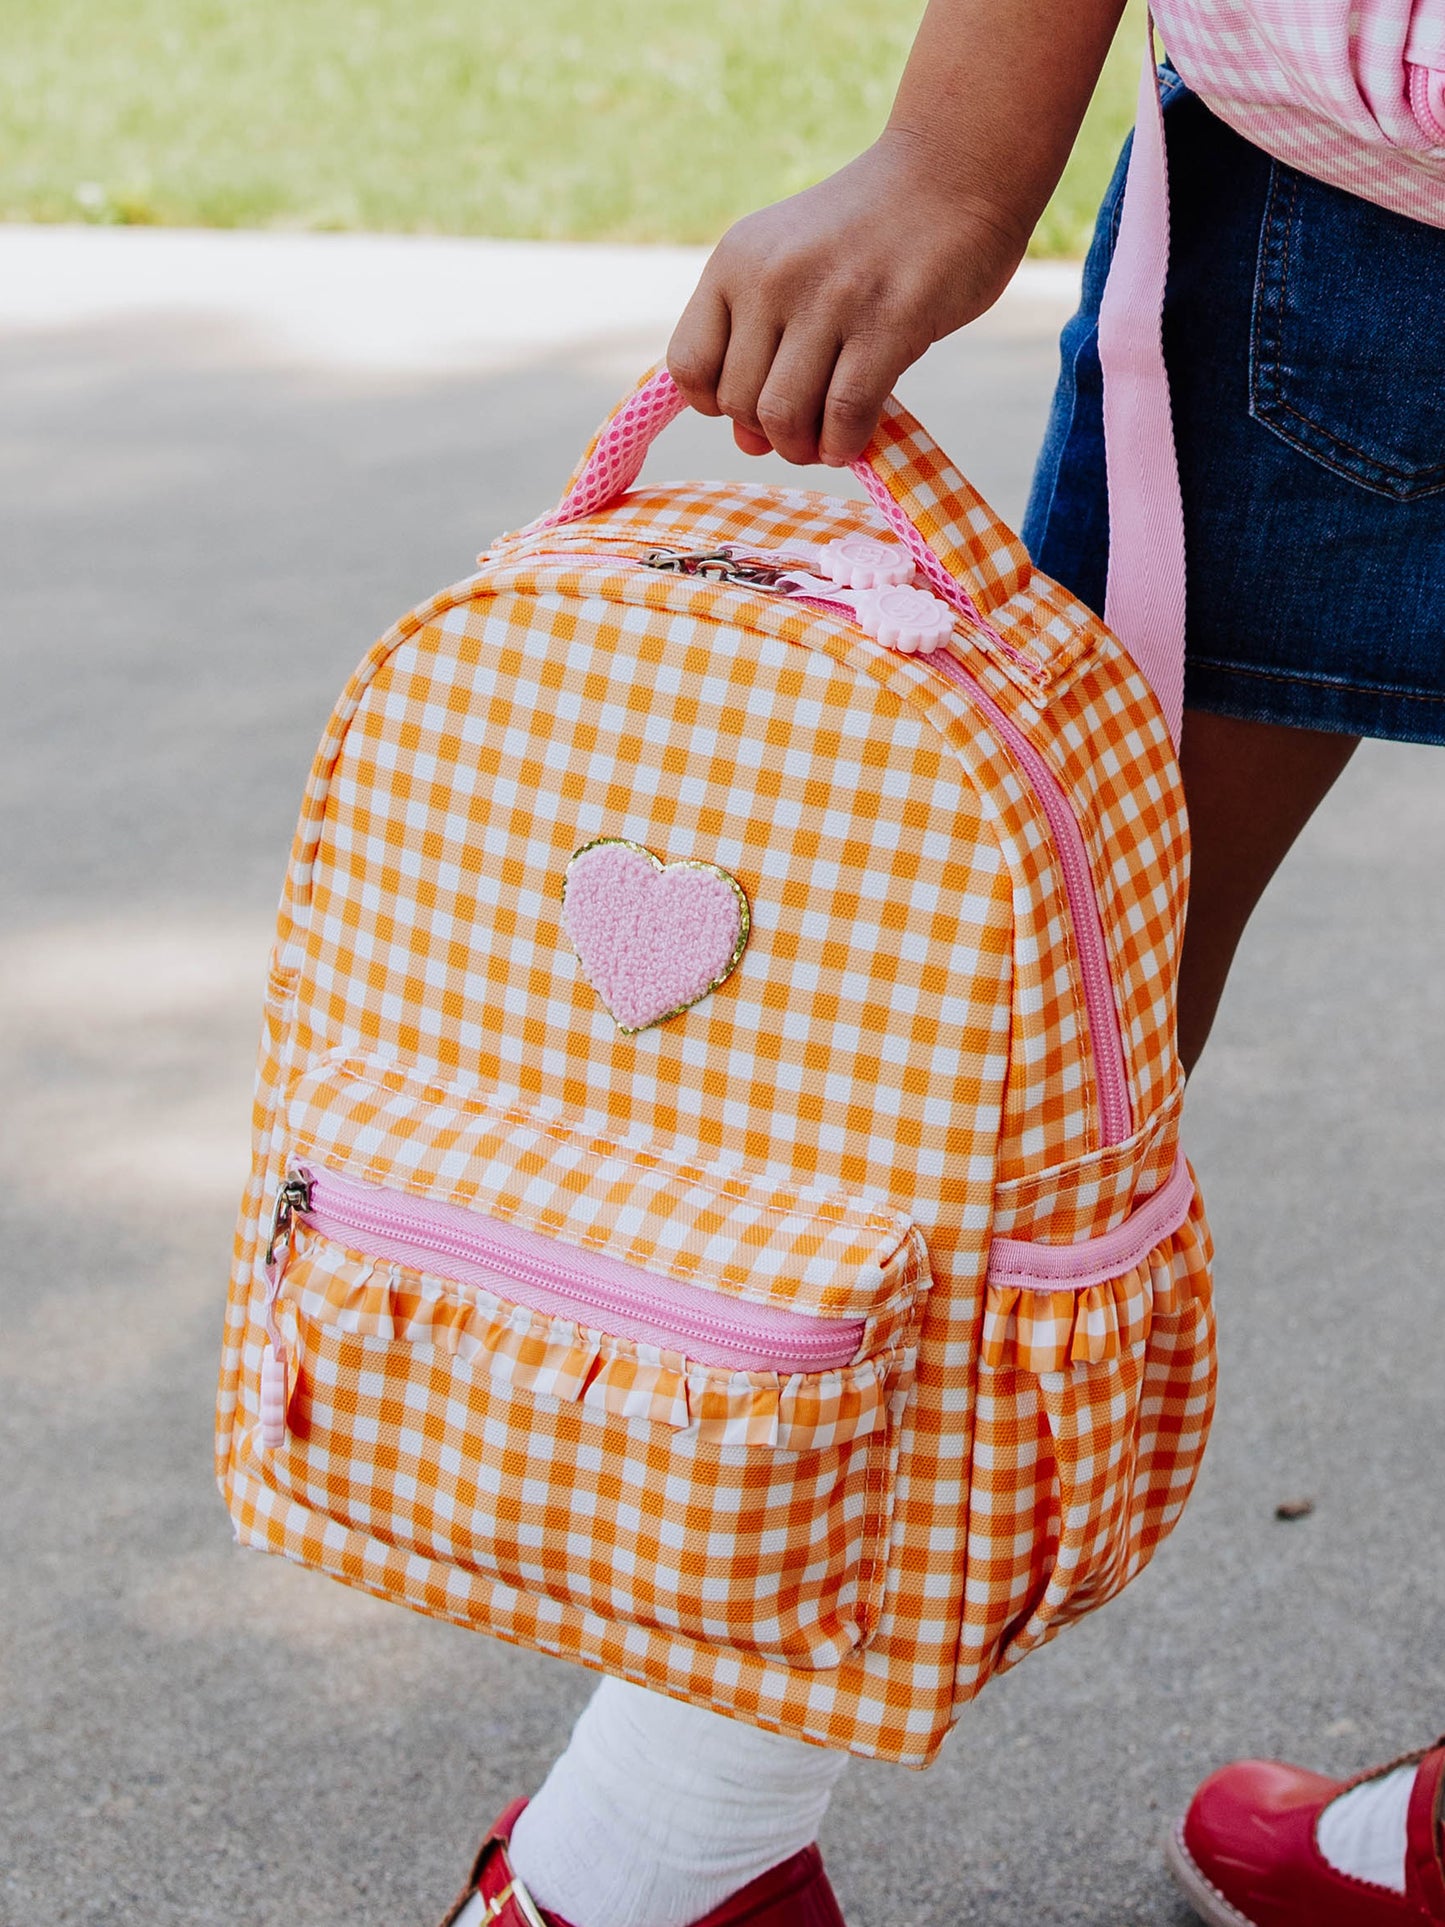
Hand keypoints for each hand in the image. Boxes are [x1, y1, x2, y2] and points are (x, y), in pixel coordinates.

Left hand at [666, 130, 1027, 467]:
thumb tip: (748, 443)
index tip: (755, 399)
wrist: (953, 171)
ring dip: (803, 447)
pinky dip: (843, 443)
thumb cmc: (868, 237)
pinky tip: (851, 441)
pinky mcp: (889, 321)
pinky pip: (844, 413)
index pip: (688, 364)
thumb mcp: (791, 268)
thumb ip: (760, 349)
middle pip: (737, 401)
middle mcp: (773, 276)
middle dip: (768, 432)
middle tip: (803, 429)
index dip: (716, 402)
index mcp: (736, 260)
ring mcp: (830, 298)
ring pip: (783, 415)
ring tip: (825, 442)